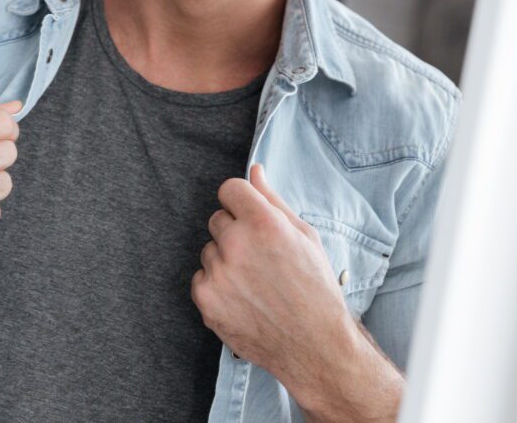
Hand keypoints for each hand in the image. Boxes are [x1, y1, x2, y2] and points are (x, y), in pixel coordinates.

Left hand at [191, 164, 357, 405]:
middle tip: (261, 258)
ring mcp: (219, 273)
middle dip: (235, 232)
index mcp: (264, 223)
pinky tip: (243, 299)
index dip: (241, 202)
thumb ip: (273, 200)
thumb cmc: (315, 288)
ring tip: (256, 283)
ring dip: (225, 261)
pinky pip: (201, 278)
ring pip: (209, 250)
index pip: (229, 189)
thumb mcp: (304, 237)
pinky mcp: (206, 299)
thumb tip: (254, 170)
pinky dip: (217, 287)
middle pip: (217, 219)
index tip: (250, 217)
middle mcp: (237, 244)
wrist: (315, 347)